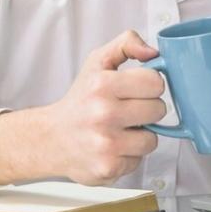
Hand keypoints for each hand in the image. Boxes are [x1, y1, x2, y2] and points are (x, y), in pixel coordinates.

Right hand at [0, 30, 164, 185]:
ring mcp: (106, 143)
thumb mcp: (97, 62)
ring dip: (140, 135)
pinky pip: (139, 160)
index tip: (137, 88)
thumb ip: (126, 43)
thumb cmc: (80, 100)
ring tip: (120, 130)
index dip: (149, 85)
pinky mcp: (109, 167)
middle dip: (146, 109)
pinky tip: (113, 147)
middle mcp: (103, 113)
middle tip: (127, 109)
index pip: (155, 82)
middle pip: (158, 109)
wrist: (52, 138)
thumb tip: (153, 51)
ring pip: (152, 138)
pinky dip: (129, 155)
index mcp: (102, 84)